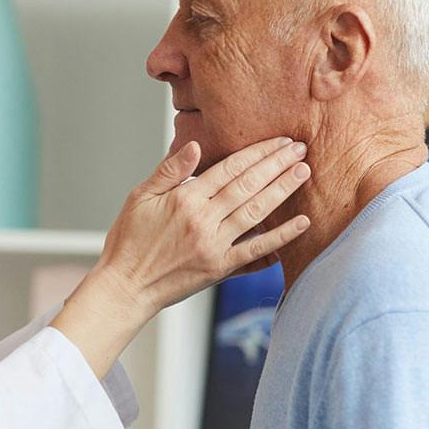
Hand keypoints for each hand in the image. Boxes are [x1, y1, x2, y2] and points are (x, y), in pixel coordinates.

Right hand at [97, 136, 309, 312]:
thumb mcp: (140, 196)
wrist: (125, 286)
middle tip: (301, 149)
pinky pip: (256, 251)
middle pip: (248, 185)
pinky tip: (301, 223)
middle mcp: (202, 220)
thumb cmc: (128, 241)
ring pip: (256, 211)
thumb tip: (194, 144)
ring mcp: (214, 245)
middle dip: (276, 165)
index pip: (229, 168)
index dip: (257, 152)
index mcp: (184, 199)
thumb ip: (169, 170)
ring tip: (303, 173)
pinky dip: (280, 237)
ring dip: (282, 190)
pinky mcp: (219, 268)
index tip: (278, 142)